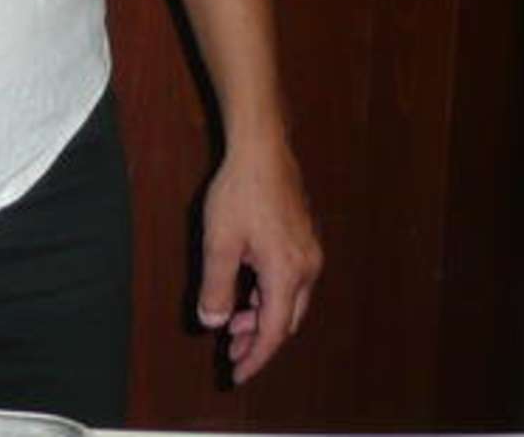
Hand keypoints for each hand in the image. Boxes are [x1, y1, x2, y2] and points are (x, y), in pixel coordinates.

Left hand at [195, 131, 321, 383]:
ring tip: (233, 323)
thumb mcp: (219, 243)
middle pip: (285, 321)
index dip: (254, 359)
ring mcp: (309, 252)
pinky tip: (246, 291)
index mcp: (287, 274)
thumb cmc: (240, 191)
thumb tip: (213, 323)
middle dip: (258, 341)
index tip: (236, 375)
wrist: (262, 148)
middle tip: (230, 352)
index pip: (272, 333)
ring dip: (262, 317)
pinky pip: (291, 281)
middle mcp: (307, 267)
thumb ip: (216, 288)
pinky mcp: (304, 239)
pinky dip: (269, 296)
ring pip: (289, 302)